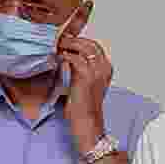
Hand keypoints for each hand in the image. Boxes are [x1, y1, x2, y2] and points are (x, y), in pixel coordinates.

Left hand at [60, 32, 112, 147]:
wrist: (87, 123)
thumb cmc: (83, 106)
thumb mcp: (85, 83)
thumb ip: (81, 69)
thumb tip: (67, 56)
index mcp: (106, 68)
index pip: (94, 46)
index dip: (79, 41)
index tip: (67, 40)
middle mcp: (104, 68)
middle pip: (89, 43)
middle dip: (73, 40)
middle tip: (60, 41)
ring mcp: (96, 72)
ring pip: (82, 47)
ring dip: (67, 46)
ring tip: (57, 47)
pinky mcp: (86, 77)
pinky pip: (74, 58)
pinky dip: (64, 56)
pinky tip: (57, 58)